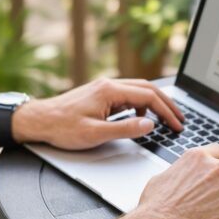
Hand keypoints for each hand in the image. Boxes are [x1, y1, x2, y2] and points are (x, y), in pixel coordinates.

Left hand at [13, 78, 183, 149]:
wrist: (38, 121)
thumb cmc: (62, 128)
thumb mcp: (95, 134)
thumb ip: (125, 129)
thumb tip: (150, 125)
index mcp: (110, 91)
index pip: (149, 96)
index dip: (166, 112)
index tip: (177, 125)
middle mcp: (108, 85)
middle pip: (147, 88)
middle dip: (167, 104)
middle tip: (180, 120)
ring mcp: (104, 88)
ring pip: (138, 90)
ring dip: (154, 103)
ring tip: (166, 119)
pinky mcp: (99, 94)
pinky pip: (127, 95)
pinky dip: (140, 104)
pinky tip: (141, 118)